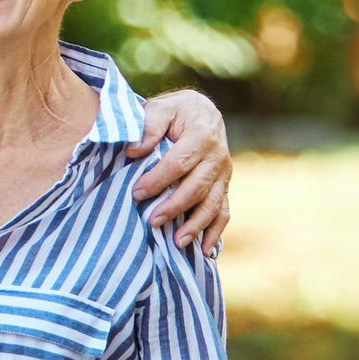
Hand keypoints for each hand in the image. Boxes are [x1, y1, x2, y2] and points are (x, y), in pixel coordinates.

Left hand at [126, 89, 231, 252]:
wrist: (201, 112)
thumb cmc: (174, 112)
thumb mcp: (160, 108)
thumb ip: (148, 126)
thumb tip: (134, 150)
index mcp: (202, 134)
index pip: (179, 162)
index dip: (158, 179)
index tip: (137, 193)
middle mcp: (218, 156)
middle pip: (197, 187)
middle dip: (174, 206)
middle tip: (152, 221)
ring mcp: (224, 174)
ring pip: (212, 203)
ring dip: (196, 225)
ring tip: (177, 243)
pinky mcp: (224, 187)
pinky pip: (223, 212)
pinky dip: (215, 232)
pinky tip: (205, 251)